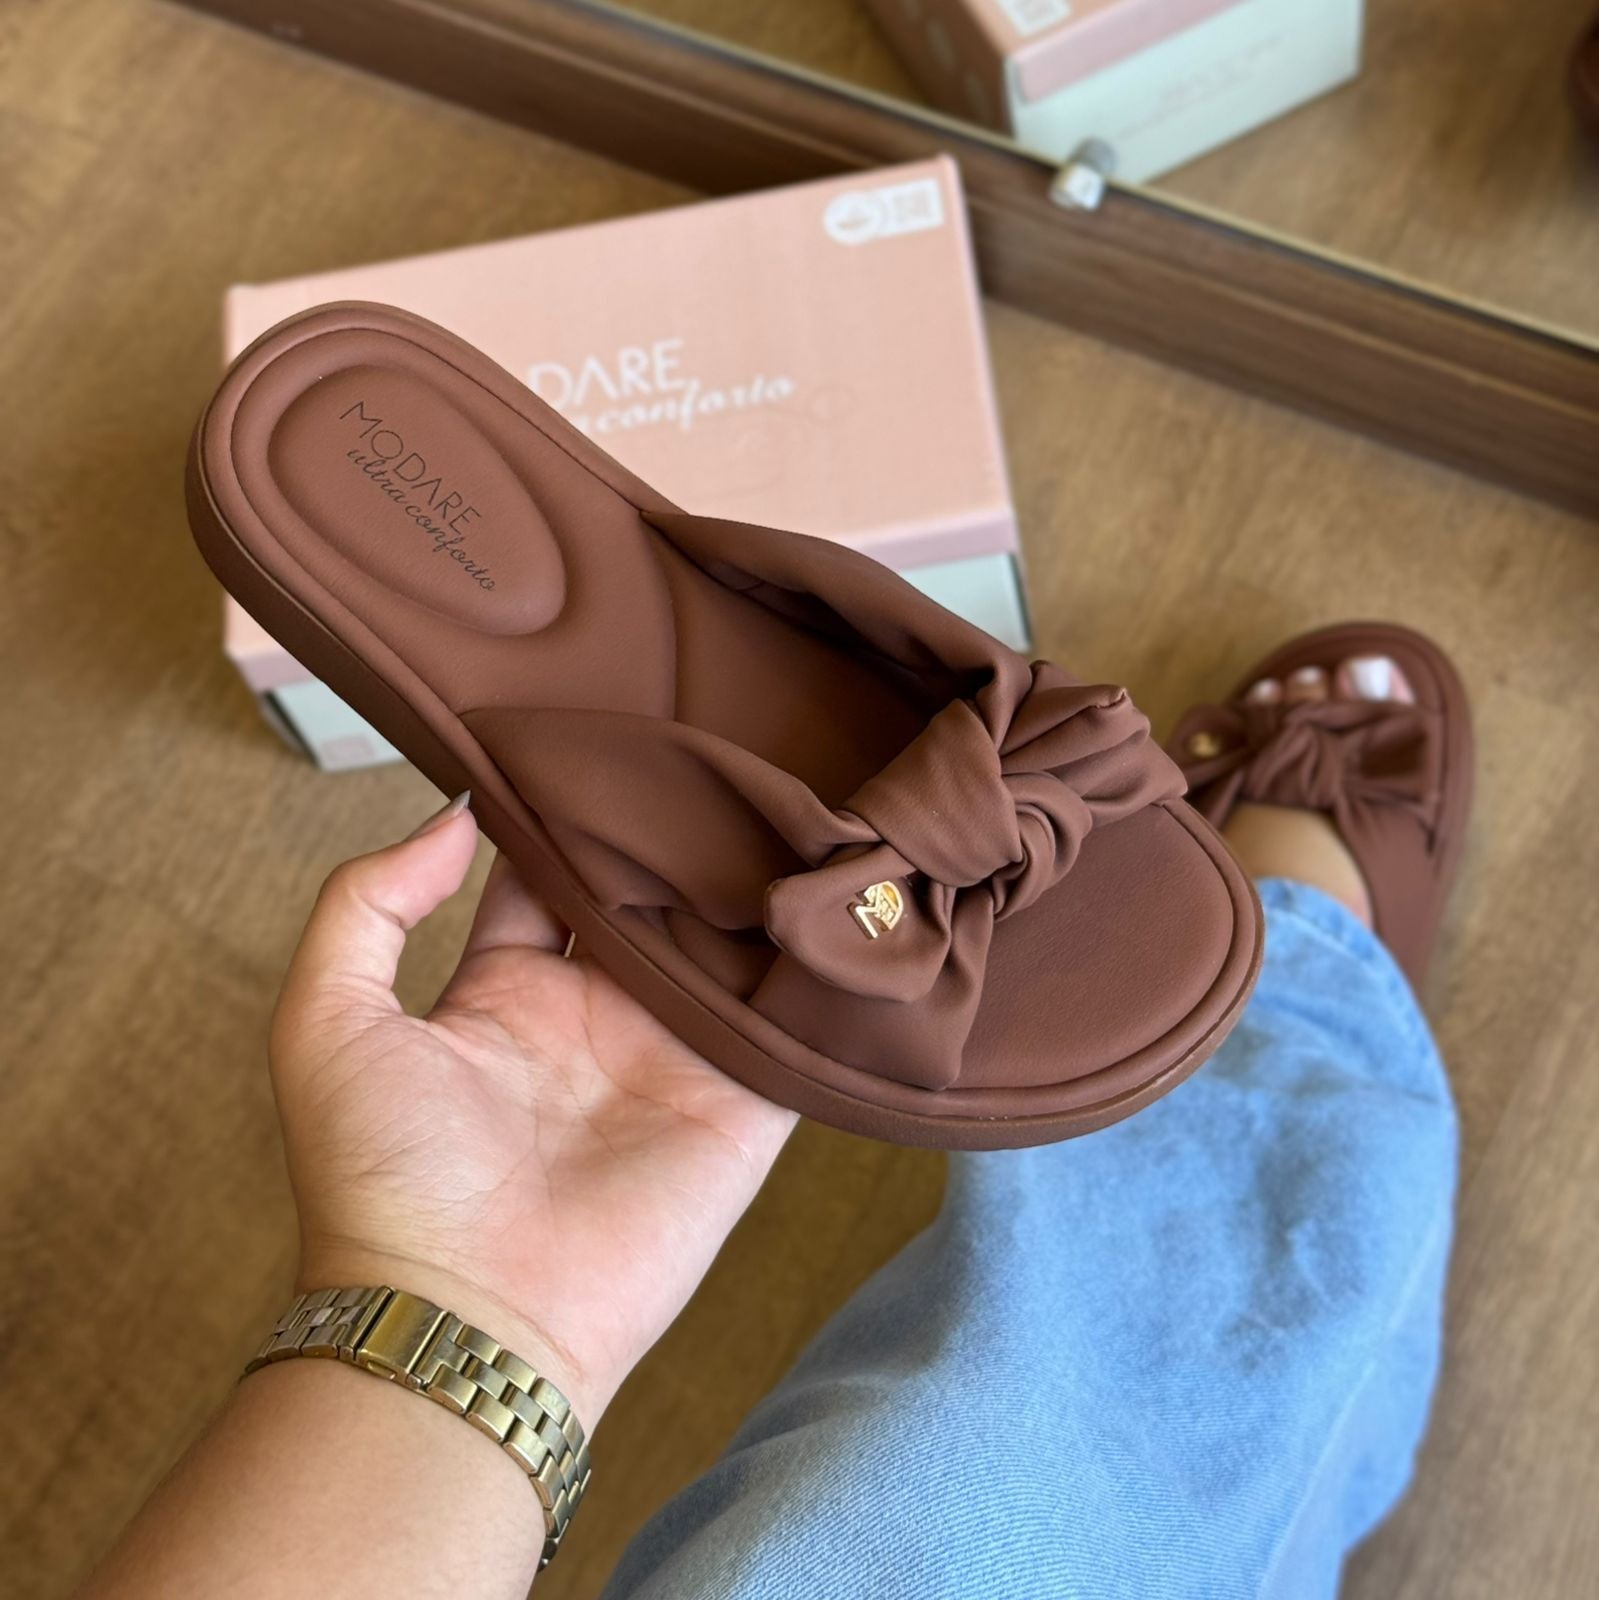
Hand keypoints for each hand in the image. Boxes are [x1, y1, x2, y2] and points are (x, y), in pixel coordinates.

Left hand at [269, 793, 796, 1426]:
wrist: (468, 1316)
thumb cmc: (381, 1178)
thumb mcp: (325, 1023)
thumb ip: (367, 903)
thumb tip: (456, 813)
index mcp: (508, 987)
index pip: (551, 873)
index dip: (570, 809)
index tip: (603, 735)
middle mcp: (598, 1010)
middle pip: (648, 893)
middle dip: (671, 829)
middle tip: (709, 744)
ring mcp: (675, 1052)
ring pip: (725, 938)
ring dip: (746, 878)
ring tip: (780, 789)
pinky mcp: (742, 1099)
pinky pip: (787, 1016)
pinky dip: (811, 960)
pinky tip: (835, 883)